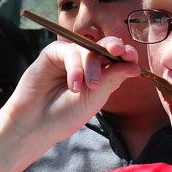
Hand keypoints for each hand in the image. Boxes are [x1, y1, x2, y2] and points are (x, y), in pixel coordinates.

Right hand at [2, 37, 139, 142]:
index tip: (132, 58)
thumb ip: (112, 79)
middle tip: (119, 52)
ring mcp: (69, 57)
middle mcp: (86, 64)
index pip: (117, 59)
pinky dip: (75, 67)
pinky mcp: (52, 54)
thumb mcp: (95, 98)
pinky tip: (74, 86)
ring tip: (90, 87)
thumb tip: (135, 66)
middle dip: (114, 47)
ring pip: (88, 49)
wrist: (36, 125)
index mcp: (100, 74)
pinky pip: (69, 51)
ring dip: (92, 66)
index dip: (126, 55)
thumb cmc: (65, 116)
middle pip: (105, 47)